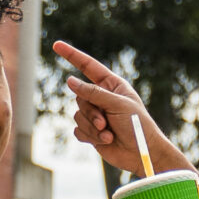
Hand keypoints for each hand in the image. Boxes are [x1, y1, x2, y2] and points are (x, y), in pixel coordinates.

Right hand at [55, 39, 192, 177]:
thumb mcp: (117, 105)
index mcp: (112, 85)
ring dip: (93, 127)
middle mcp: (102, 98)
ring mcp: (96, 115)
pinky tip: (105, 141)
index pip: (88, 66)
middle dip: (91, 112)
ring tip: (109, 134)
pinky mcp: (92, 131)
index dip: (71, 55)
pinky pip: (78, 130)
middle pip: (80, 97)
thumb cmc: (137, 126)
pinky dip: (90, 137)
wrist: (141, 154)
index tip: (57, 45)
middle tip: (105, 122)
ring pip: (78, 115)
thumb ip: (93, 93)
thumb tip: (70, 81)